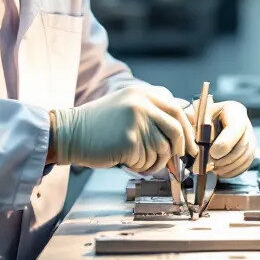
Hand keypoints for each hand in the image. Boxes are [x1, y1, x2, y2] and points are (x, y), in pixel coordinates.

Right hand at [49, 86, 194, 171]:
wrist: (69, 133)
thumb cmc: (99, 126)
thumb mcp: (127, 107)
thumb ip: (152, 113)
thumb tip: (181, 133)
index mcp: (143, 93)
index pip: (176, 110)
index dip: (187, 129)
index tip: (190, 144)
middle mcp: (142, 103)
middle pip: (175, 129)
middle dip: (181, 147)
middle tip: (181, 158)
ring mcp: (136, 120)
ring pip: (163, 149)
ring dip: (155, 162)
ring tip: (140, 161)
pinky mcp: (129, 140)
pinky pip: (148, 160)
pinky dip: (141, 166)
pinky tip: (128, 162)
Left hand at [192, 100, 255, 176]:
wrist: (208, 122)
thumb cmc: (202, 119)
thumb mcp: (198, 119)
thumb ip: (199, 132)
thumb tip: (201, 151)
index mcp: (234, 110)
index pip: (235, 128)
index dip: (224, 144)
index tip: (212, 154)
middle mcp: (246, 123)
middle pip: (242, 145)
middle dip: (225, 159)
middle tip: (210, 165)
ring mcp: (250, 137)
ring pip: (245, 156)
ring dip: (228, 166)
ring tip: (213, 168)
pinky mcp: (250, 150)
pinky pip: (246, 163)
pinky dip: (233, 170)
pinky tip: (221, 171)